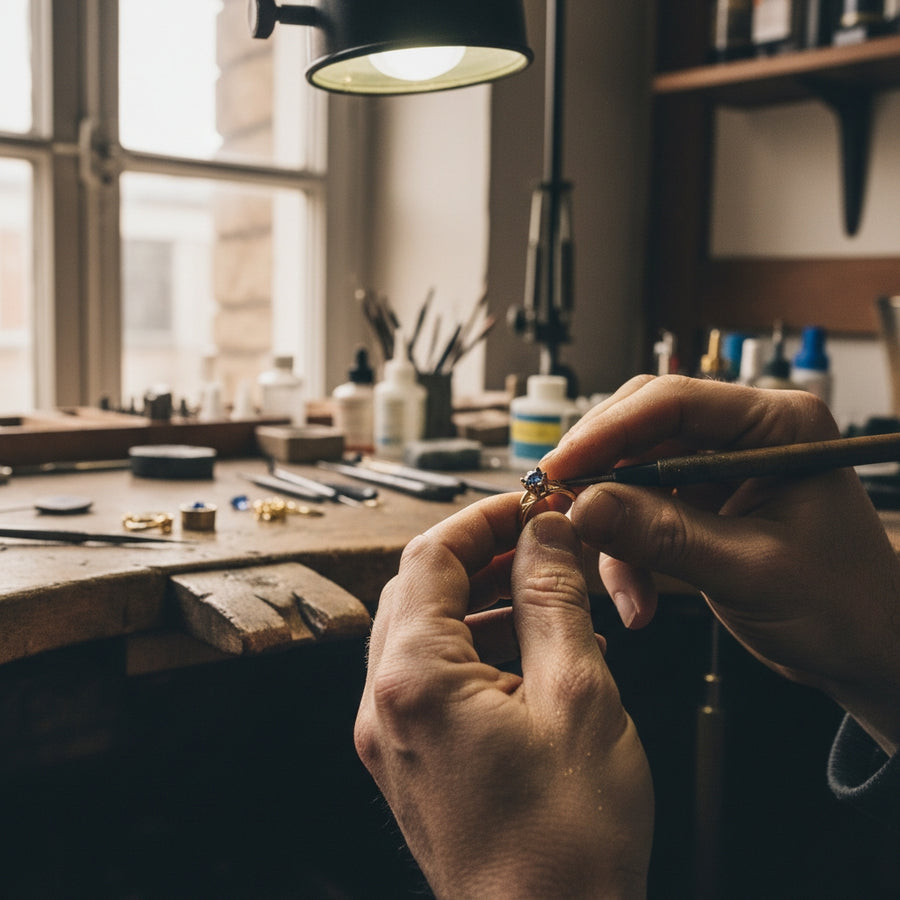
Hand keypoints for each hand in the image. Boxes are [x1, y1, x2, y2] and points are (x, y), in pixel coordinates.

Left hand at [355, 493, 652, 898]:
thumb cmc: (566, 842)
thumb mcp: (578, 695)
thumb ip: (554, 599)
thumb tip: (546, 532)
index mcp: (415, 680)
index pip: (431, 556)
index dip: (484, 518)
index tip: (531, 505)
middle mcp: (384, 705)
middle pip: (418, 588)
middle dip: (481, 554)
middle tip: (541, 543)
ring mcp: (390, 736)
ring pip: (425, 630)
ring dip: (481, 599)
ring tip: (549, 596)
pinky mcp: (411, 759)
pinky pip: (431, 676)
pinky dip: (476, 646)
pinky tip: (534, 652)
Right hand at [540, 374, 899, 755]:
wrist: (868, 651)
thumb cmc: (842, 606)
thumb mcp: (748, 570)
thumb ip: (663, 535)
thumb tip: (584, 506)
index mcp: (777, 425)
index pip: (675, 401)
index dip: (608, 431)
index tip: (560, 467)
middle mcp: (744, 434)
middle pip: (644, 429)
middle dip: (601, 474)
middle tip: (559, 507)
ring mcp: (720, 468)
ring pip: (634, 474)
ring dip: (616, 529)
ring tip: (624, 586)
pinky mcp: (703, 502)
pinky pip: (642, 511)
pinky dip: (630, 553)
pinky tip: (638, 596)